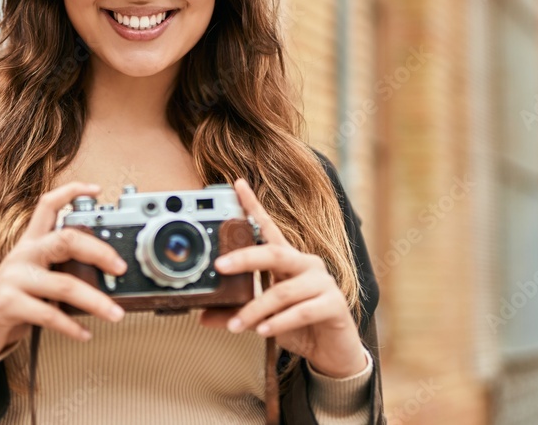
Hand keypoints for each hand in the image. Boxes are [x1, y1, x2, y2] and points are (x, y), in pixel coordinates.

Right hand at [0, 181, 127, 356]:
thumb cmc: (12, 296)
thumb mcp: (33, 273)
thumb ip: (58, 266)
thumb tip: (103, 273)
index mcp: (30, 242)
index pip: (48, 205)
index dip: (71, 192)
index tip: (96, 190)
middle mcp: (23, 254)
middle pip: (65, 240)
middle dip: (99, 252)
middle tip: (120, 267)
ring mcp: (15, 278)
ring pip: (64, 284)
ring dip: (95, 301)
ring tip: (114, 312)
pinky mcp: (9, 303)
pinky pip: (49, 315)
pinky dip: (71, 327)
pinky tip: (85, 333)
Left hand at [198, 179, 366, 377]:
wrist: (332, 352)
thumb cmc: (298, 326)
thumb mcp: (263, 318)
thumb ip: (237, 313)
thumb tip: (203, 317)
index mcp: (288, 260)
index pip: (269, 228)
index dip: (253, 205)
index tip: (236, 184)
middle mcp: (306, 264)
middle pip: (274, 253)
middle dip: (244, 258)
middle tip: (220, 266)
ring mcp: (323, 283)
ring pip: (283, 291)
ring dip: (256, 309)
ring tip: (237, 324)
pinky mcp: (334, 304)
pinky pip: (302, 311)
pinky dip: (280, 322)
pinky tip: (264, 330)